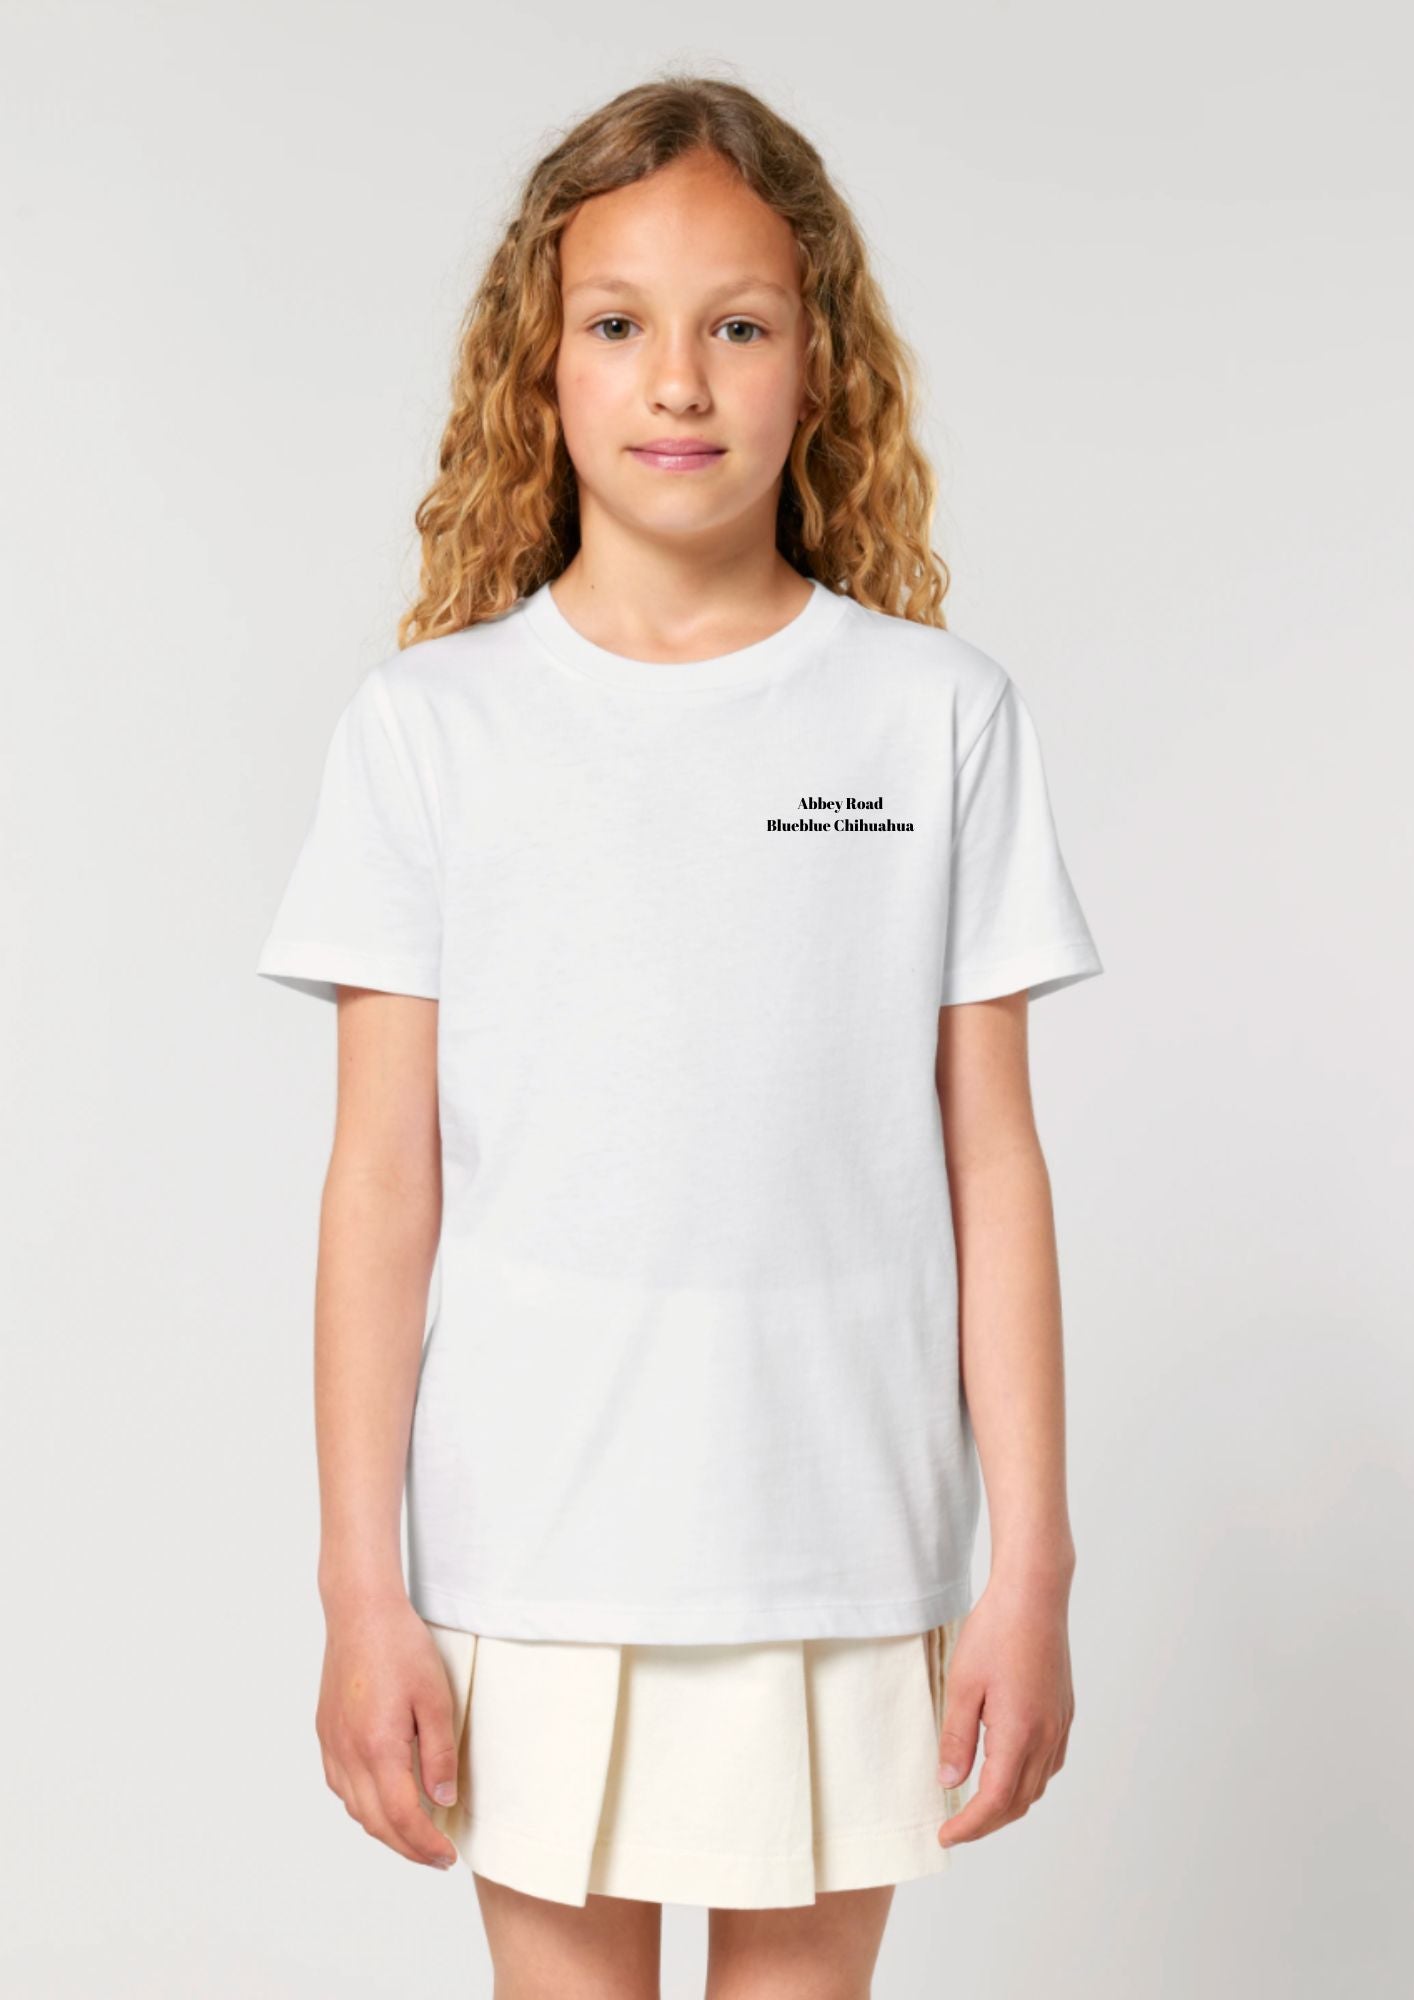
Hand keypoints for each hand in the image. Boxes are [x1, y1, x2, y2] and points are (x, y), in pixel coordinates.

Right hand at [316, 1591, 460, 1868]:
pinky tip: (381, 1801)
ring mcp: (332, 1744)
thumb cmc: (401, 1647)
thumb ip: (440, 1753)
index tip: (447, 1856)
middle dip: (407, 1848)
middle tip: (436, 1857)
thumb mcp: (436, 1698)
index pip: (402, 1817)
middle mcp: (348, 1753)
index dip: (425, 1845)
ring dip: (384, 1830)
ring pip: (355, 1809)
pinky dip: (363, 1805)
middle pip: (375, 1822)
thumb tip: (442, 1801)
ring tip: (414, 1835)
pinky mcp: (326, 1733)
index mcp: (378, 1747)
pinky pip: (341, 1786)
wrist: (360, 1612)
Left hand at [934, 1575, 1073, 1845]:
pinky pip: (1049, 1764)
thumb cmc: (995, 1632)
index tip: (945, 1835)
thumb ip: (956, 1739)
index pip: (994, 1802)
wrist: (1034, 1596)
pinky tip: (1007, 1772)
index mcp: (1019, 1733)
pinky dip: (1026, 1781)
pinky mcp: (1064, 1713)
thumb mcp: (962, 1685)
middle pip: (1018, 1802)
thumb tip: (949, 1782)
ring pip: (1036, 1786)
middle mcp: (1046, 1737)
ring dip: (1007, 1805)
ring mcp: (1060, 1726)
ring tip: (976, 1805)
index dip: (969, 1826)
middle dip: (986, 1823)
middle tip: (955, 1827)